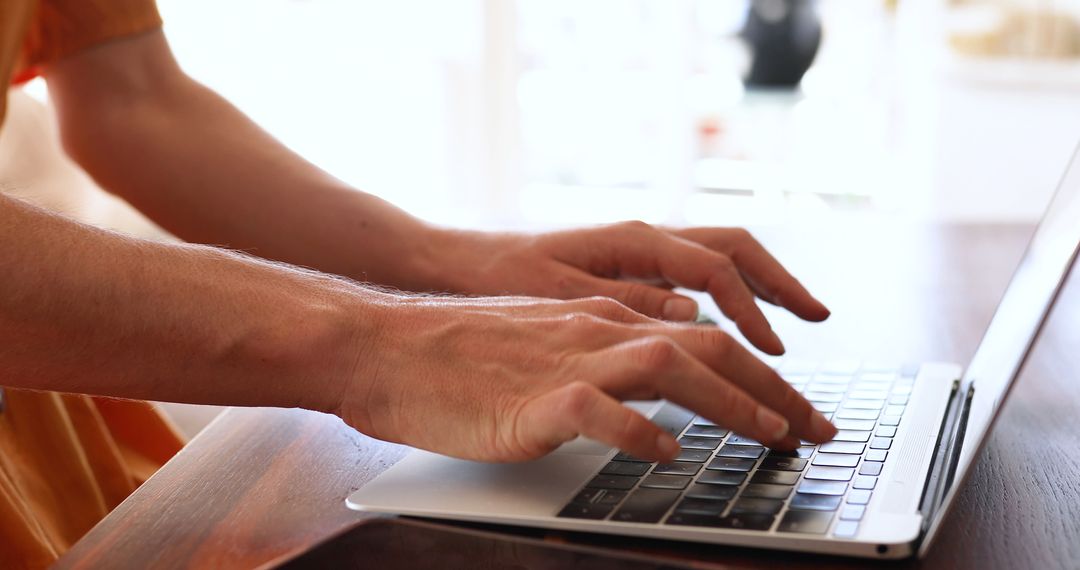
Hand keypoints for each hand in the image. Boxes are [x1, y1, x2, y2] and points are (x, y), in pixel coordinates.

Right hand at [333, 294, 836, 462]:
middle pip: (706, 347)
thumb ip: (606, 353)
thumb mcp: (547, 341)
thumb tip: (665, 377)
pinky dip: (640, 431)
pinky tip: (665, 454)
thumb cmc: (461, 354)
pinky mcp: (531, 399)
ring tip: (770, 436)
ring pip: (669, 366)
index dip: (760, 374)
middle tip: (817, 430)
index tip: (797, 410)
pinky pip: (599, 410)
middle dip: (773, 389)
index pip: (702, 336)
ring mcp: (566, 360)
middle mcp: (596, 329)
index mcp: (601, 317)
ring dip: (729, 402)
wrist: (388, 348)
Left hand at [426, 222, 829, 355]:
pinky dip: (731, 295)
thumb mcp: (556, 297)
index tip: (773, 354)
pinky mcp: (630, 271)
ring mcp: (640, 253)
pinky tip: (739, 327)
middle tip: (821, 318)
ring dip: (763, 286)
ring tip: (798, 321)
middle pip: (735, 250)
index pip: (716, 270)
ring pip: (721, 258)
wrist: (455, 263)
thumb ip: (625, 305)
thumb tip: (694, 319)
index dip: (752, 311)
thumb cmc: (500, 277)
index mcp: (632, 240)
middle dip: (781, 284)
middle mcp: (644, 239)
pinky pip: (697, 276)